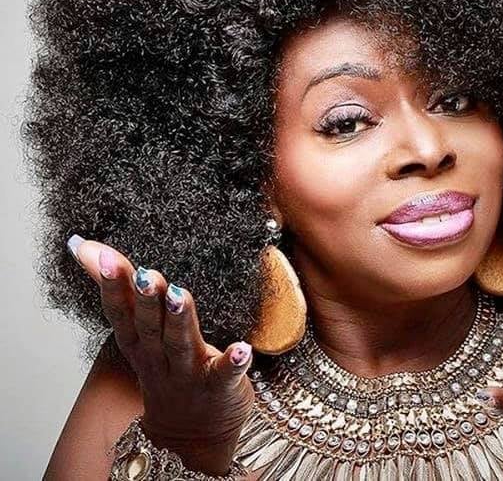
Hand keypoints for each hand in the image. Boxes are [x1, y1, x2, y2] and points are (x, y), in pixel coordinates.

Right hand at [67, 234, 255, 475]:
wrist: (193, 436)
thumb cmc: (166, 370)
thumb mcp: (136, 332)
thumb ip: (119, 289)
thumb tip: (81, 244)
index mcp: (139, 343)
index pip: (121, 313)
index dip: (112, 287)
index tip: (105, 258)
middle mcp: (159, 359)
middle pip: (149, 328)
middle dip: (145, 301)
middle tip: (145, 274)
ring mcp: (189, 374)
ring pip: (181, 344)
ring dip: (179, 320)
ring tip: (178, 294)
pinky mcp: (219, 387)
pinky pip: (226, 374)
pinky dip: (234, 362)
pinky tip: (243, 348)